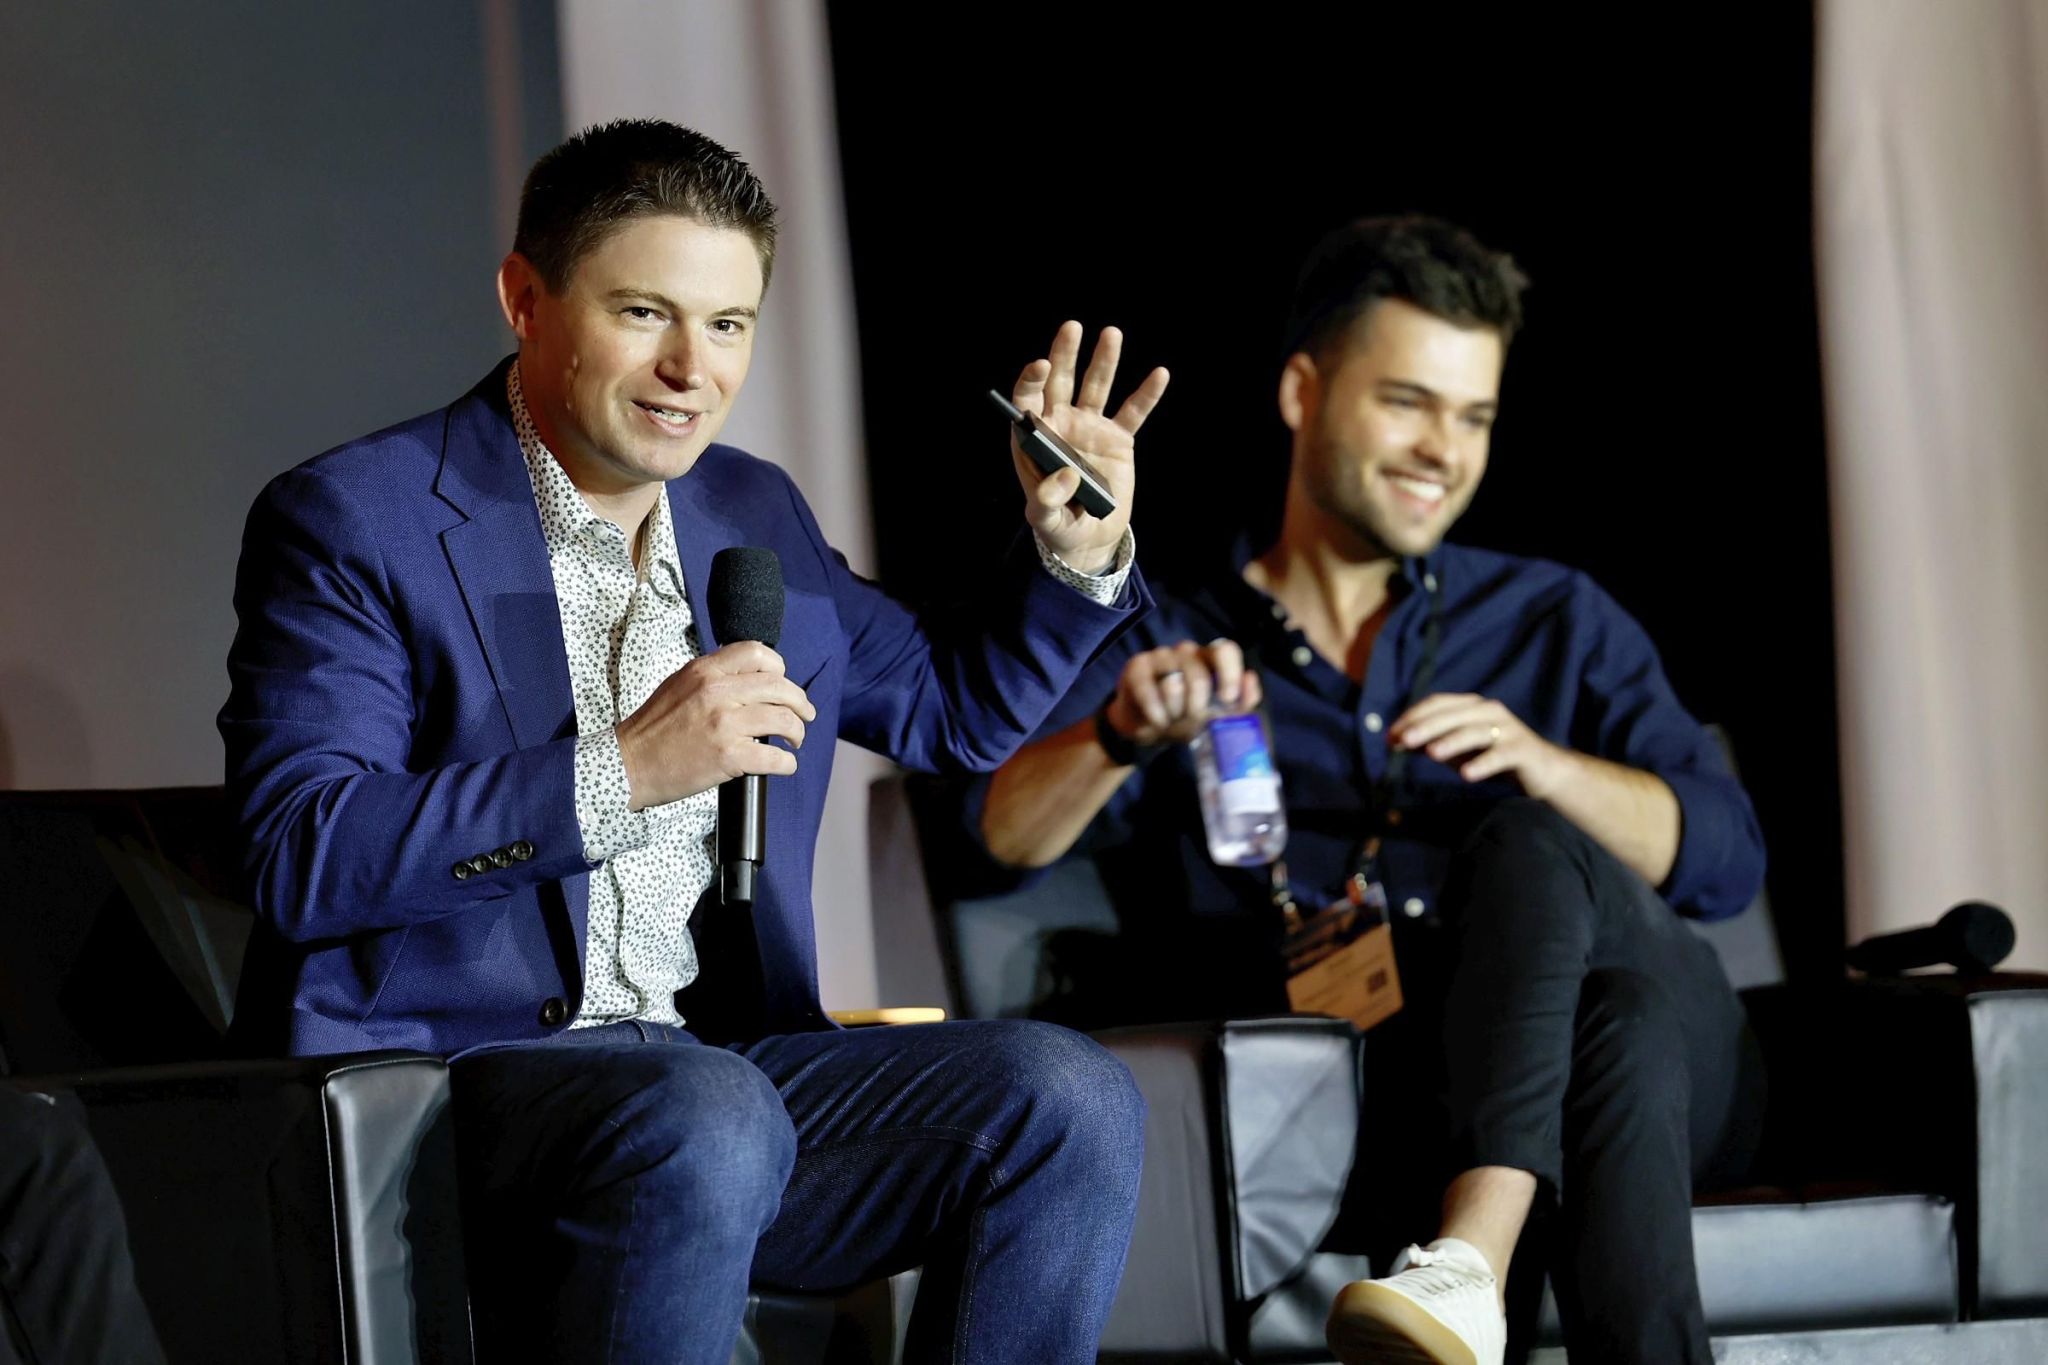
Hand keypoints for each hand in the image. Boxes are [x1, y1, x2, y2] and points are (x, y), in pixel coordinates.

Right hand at [615, 642, 818, 809]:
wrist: (629, 763)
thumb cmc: (653, 729)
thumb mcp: (679, 685)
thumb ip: (713, 677)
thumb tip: (750, 680)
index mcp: (705, 670)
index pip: (757, 653)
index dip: (779, 668)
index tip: (783, 684)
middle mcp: (717, 691)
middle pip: (779, 686)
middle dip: (800, 702)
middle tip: (804, 715)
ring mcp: (724, 723)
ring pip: (784, 719)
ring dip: (797, 731)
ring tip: (795, 740)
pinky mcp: (729, 756)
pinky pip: (775, 757)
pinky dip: (787, 763)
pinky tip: (784, 765)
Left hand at [1010, 321, 1169, 572]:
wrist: (1090, 537)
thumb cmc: (1059, 527)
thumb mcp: (1046, 520)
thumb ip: (1046, 502)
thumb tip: (1063, 475)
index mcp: (1036, 439)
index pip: (1028, 401)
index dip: (1032, 380)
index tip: (1042, 364)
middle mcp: (1061, 425)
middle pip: (1060, 382)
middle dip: (1065, 354)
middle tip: (1072, 327)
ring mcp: (1091, 428)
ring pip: (1096, 388)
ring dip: (1104, 361)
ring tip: (1112, 333)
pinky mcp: (1118, 439)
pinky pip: (1132, 412)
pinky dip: (1146, 394)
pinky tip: (1159, 374)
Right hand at [1102, 639, 1262, 748]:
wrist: (1148, 729)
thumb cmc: (1186, 718)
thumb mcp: (1216, 717)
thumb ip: (1240, 701)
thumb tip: (1250, 679)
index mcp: (1209, 659)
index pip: (1226, 650)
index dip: (1230, 673)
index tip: (1227, 699)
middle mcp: (1186, 652)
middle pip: (1199, 671)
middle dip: (1199, 704)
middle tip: (1195, 720)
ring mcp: (1160, 657)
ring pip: (1173, 683)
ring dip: (1176, 711)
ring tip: (1173, 721)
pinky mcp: (1136, 667)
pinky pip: (1149, 692)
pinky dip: (1157, 714)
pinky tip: (1159, 723)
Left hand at [1387, 693, 1569, 797]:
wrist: (1543, 770)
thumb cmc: (1493, 756)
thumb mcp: (1459, 750)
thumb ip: (1431, 743)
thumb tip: (1397, 742)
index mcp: (1471, 706)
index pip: (1437, 703)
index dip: (1413, 717)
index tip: (1392, 735)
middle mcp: (1488, 711)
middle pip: (1452, 715)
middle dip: (1426, 727)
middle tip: (1404, 740)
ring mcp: (1507, 728)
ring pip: (1474, 732)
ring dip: (1452, 741)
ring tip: (1432, 754)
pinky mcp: (1522, 749)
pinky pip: (1499, 755)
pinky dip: (1482, 763)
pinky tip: (1466, 775)